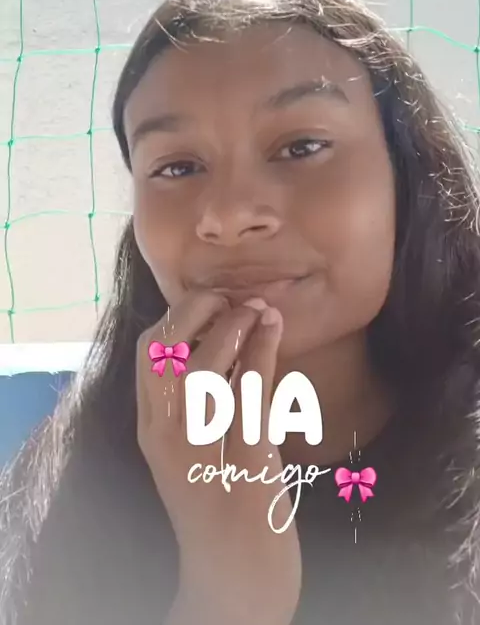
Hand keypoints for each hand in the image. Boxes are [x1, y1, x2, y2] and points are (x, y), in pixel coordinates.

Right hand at [136, 291, 301, 624]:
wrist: (236, 577)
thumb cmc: (224, 501)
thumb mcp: (204, 445)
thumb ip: (206, 398)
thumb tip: (229, 334)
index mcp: (153, 430)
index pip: (148, 355)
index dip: (177, 315)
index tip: (210, 300)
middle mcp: (166, 439)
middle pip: (163, 354)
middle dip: (195, 312)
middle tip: (232, 298)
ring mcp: (200, 455)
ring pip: (202, 371)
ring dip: (230, 328)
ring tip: (257, 308)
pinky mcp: (242, 467)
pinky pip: (248, 397)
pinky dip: (261, 352)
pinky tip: (274, 329)